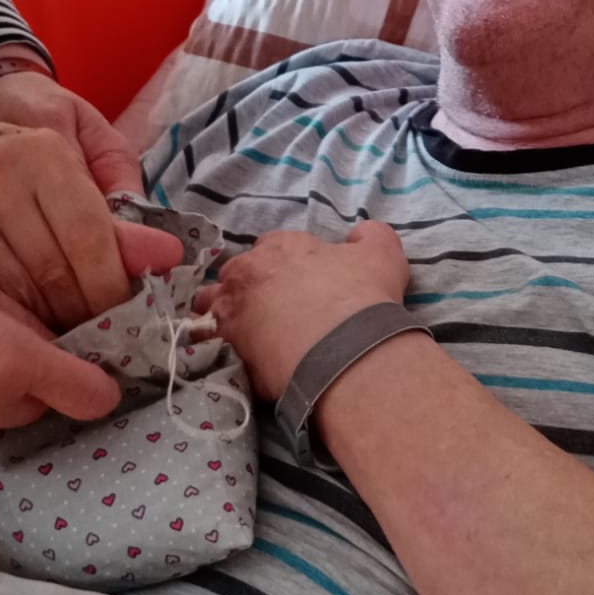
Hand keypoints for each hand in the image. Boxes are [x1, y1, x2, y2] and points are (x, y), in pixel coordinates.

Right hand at [0, 77, 179, 331]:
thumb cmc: (42, 143)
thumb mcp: (94, 154)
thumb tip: (166, 258)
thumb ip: (127, 209)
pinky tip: (20, 322)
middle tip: (99, 334)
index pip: (88, 239)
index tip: (128, 316)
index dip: (113, 288)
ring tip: (64, 331)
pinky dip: (3, 316)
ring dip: (46, 323)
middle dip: (83, 313)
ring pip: (11, 292)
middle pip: (50, 273)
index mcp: (41, 151)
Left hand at [196, 220, 409, 400]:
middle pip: (236, 275)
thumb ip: (369, 236)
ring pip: (213, 307)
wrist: (345, 352)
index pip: (271, 247)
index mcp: (281, 246)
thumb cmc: (362, 298)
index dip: (285, 266)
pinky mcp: (226, 349)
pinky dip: (222, 349)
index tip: (299, 284)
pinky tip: (240, 360)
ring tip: (249, 336)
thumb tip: (360, 235)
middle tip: (273, 311)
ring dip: (226, 315)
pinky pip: (212, 346)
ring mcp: (230, 311)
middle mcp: (247, 272)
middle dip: (249, 288)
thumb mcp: (381, 255)